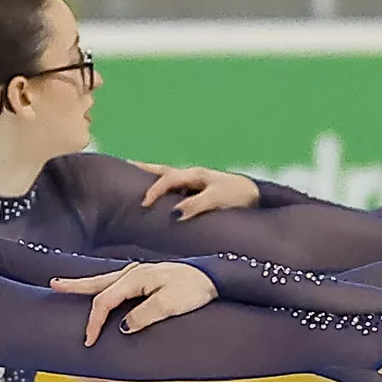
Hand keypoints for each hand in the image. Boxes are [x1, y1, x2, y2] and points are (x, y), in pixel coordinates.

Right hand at [55, 259, 214, 340]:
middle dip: (75, 286)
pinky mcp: (146, 278)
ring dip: (86, 285)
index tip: (89, 340)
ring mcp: (139, 273)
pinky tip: (101, 290)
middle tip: (54, 285)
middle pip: (97, 282)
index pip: (105, 300)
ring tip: (67, 286)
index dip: (94, 321)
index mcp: (136, 278)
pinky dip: (103, 287)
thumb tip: (123, 327)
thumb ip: (145, 315)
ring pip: (105, 281)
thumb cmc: (194, 289)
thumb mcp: (170, 305)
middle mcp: (133, 272)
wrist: (215, 277)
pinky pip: (117, 283)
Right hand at [141, 166, 263, 218]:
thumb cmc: (239, 198)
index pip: (167, 179)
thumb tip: (174, 214)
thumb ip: (196, 205)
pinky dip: (164, 188)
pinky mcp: (201, 193)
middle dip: (144, 169)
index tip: (143, 205)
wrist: (258, 198)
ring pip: (169, 177)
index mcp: (195, 175)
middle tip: (123, 166)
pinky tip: (159, 195)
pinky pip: (177, 188)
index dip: (154, 191)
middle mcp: (193, 176)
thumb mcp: (218, 200)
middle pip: (163, 170)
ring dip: (152, 177)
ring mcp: (197, 184)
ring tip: (134, 176)